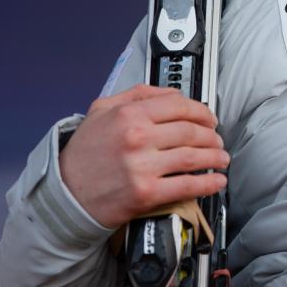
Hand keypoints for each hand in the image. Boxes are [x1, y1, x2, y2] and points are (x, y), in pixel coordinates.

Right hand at [58, 84, 229, 228]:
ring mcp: (142, 167)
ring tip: (221, 158)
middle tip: (218, 140)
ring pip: (193, 158)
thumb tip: (171, 93)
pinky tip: (216, 181)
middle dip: (211, 135)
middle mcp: (137, 138)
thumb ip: (137, 95)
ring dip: (214, 158)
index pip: (179, 106)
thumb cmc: (84, 153)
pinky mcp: (146, 194)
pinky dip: (207, 184)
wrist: (65, 193)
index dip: (202, 112)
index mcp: (129, 115)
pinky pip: (186, 186)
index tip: (210, 118)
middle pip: (190, 131)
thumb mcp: (102, 110)